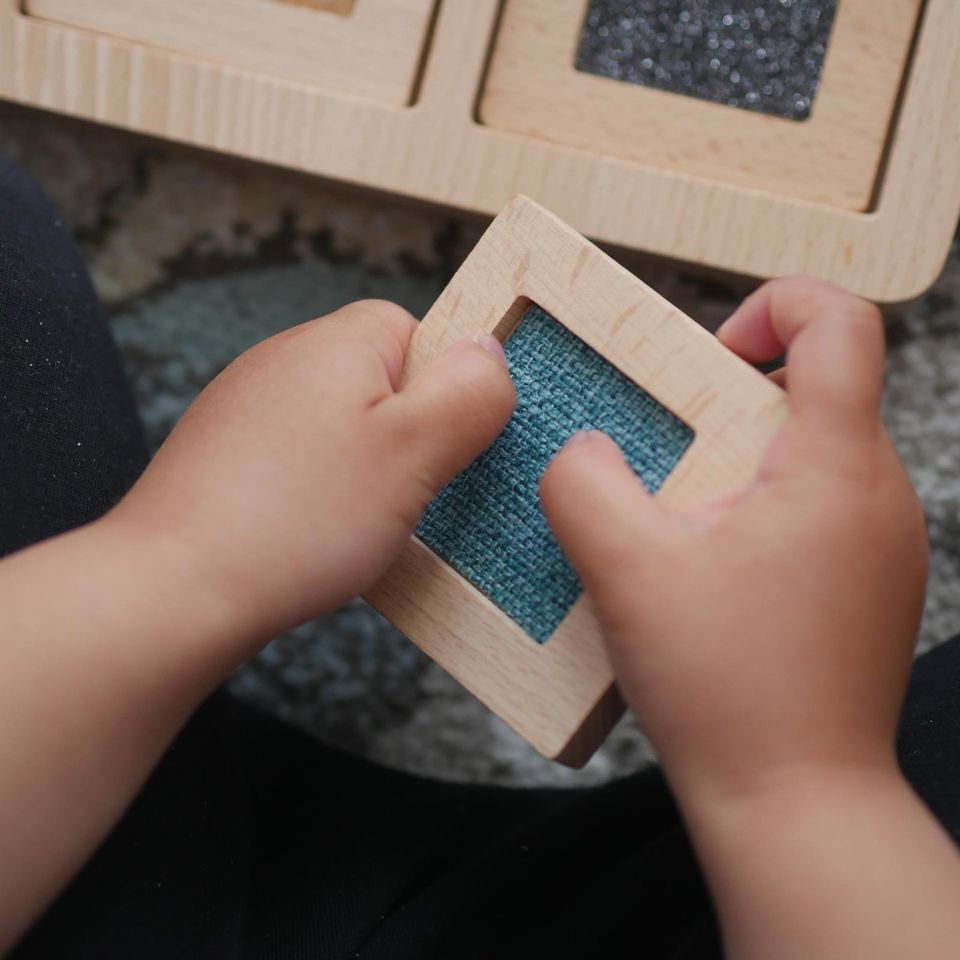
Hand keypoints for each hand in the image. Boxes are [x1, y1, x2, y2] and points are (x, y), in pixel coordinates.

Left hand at [109, 298, 514, 653]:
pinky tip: (312, 530)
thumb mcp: (413, 452)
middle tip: (406, 489)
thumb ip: (468, 392)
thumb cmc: (294, 520)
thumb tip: (489, 352)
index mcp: (335, 341)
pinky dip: (318, 492)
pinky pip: (302, 460)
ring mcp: (248, 407)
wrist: (176, 589)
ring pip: (342, 426)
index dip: (446, 388)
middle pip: (382, 381)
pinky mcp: (227, 454)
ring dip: (363, 469)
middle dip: (406, 436)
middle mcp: (284, 359)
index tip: (446, 443)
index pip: (421, 332)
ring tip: (355, 519)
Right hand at [539, 277, 926, 800]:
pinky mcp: (870, 581)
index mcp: (836, 468)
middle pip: (816, 387)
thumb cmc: (726, 692)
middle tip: (669, 460)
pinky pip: (818, 506)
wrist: (795, 801)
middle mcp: (879, 495)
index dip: (774, 304)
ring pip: (814, 451)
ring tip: (683, 526)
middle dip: (729, 404)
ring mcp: (884, 543)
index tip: (712, 353)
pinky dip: (761, 510)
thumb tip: (585, 449)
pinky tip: (711, 572)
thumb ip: (583, 482)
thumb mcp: (624, 571)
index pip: (840, 323)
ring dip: (740, 464)